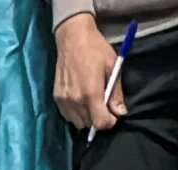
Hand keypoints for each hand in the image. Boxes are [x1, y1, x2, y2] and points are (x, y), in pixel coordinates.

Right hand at [52, 14, 123, 131]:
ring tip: (92, 103)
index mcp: (91, 93)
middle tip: (104, 106)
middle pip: (89, 125)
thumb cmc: (96, 49)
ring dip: (87, 118)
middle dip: (99, 119)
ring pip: (78, 123)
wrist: (73, 37)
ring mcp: (64, 100)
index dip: (109, 122)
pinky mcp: (57, 97)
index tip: (113, 114)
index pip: (100, 123)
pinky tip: (81, 101)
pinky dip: (76, 114)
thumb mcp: (113, 68)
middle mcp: (75, 100)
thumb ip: (116, 93)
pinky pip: (68, 116)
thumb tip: (120, 112)